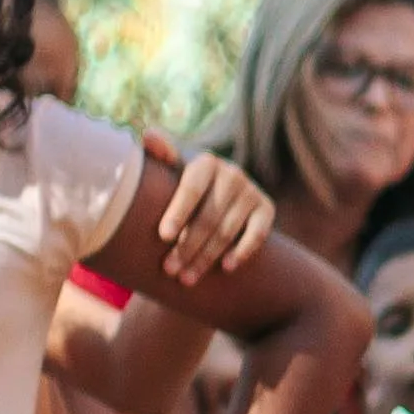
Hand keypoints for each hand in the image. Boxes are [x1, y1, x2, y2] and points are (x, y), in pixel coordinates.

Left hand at [132, 132, 272, 285]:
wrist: (219, 190)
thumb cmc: (183, 184)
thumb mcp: (171, 168)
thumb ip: (159, 153)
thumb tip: (146, 135)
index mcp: (206, 162)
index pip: (192, 189)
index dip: (178, 212)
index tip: (164, 236)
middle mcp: (233, 174)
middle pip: (208, 217)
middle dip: (188, 246)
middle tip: (170, 269)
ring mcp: (252, 192)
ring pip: (228, 231)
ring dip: (207, 257)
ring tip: (186, 278)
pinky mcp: (267, 209)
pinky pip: (257, 234)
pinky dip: (242, 252)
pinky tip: (225, 267)